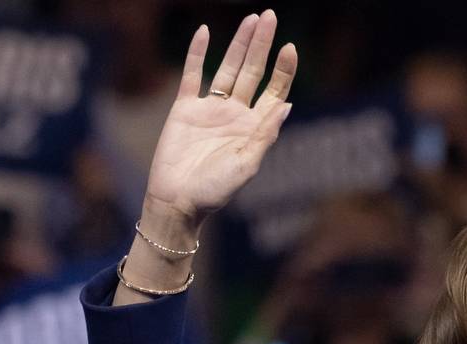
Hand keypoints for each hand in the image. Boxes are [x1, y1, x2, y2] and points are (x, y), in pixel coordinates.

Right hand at [140, 12, 297, 230]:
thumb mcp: (246, 167)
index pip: (274, 91)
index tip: (289, 48)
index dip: (283, 69)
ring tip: (251, 19)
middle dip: (262, 45)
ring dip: (238, 44)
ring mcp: (209, 109)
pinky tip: (205, 32)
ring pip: (227, 68)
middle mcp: (235, 114)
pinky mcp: (184, 109)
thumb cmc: (214, 192)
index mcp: (253, 128)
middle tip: (270, 16)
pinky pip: (191, 75)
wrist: (176, 202)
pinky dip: (197, 54)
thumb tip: (287, 105)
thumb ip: (265, 136)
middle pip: (252, 71)